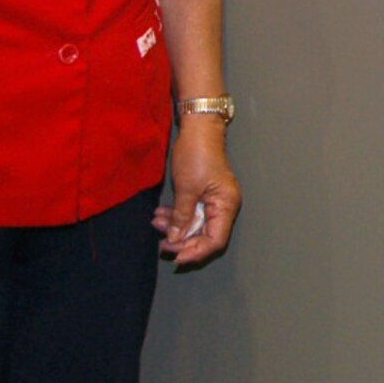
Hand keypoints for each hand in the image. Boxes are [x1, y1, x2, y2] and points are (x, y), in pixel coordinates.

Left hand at [153, 121, 239, 267]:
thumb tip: (175, 239)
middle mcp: (225, 206)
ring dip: (177, 228)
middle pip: (206, 236)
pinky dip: (178, 217)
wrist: (198, 128)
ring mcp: (215, 200)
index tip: (175, 255)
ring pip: (197, 226)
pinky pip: (193, 214)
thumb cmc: (197, 154)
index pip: (215, 241)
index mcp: (226, 205)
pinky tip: (162, 215)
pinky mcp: (205, 195)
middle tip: (161, 242)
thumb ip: (181, 216)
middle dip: (182, 240)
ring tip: (157, 223)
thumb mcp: (186, 188)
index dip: (195, 251)